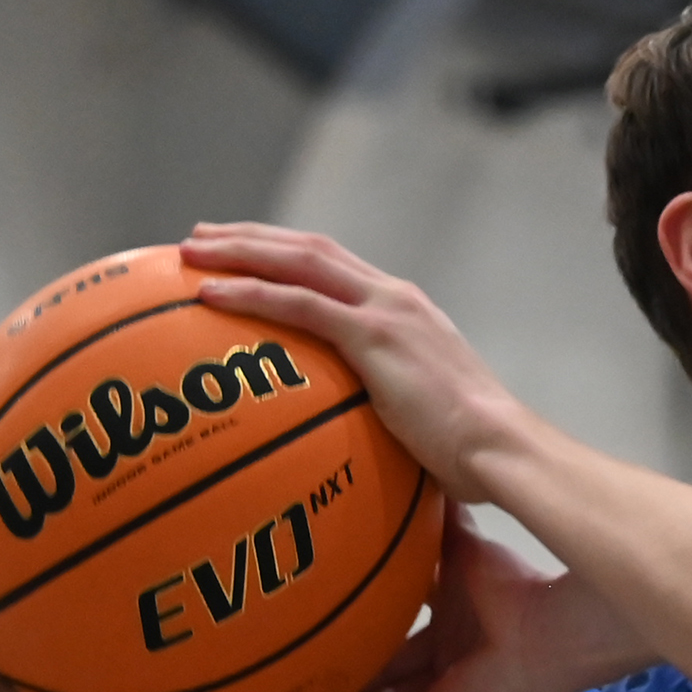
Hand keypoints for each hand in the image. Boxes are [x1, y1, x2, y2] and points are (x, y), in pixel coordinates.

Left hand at [179, 223, 514, 503]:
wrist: (501, 448)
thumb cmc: (472, 455)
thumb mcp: (425, 420)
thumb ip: (391, 412)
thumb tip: (364, 447)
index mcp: (407, 311)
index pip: (336, 266)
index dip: (285, 253)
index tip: (243, 252)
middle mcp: (394, 297)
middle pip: (309, 248)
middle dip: (251, 236)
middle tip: (200, 237)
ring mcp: (385, 311)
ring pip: (298, 261)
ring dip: (239, 251)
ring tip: (190, 252)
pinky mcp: (375, 335)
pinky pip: (298, 304)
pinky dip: (250, 294)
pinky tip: (209, 297)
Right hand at [304, 509, 654, 691]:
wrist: (545, 627)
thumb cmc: (513, 586)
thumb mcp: (458, 548)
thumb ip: (436, 521)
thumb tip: (415, 472)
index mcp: (448, 628)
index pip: (392, 637)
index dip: (359, 638)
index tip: (319, 635)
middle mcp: (442, 666)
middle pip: (382, 683)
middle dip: (344, 691)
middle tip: (301, 689)